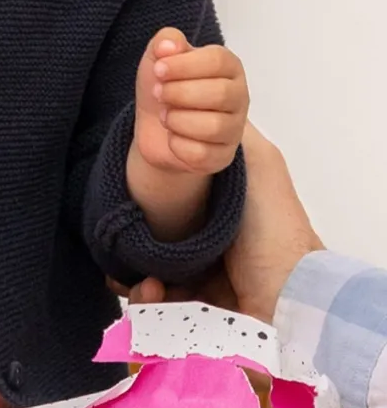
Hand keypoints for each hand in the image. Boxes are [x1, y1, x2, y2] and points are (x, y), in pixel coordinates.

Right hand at [121, 122, 321, 319]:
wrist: (289, 297)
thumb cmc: (274, 229)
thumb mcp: (258, 164)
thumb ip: (229, 134)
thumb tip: (194, 96)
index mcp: (213, 211)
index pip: (164, 197)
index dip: (142, 190)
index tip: (130, 182)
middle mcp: (200, 244)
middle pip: (145, 234)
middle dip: (127, 235)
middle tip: (118, 229)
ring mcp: (192, 278)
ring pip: (139, 268)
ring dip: (133, 271)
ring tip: (142, 272)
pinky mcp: (185, 312)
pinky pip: (147, 303)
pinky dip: (144, 296)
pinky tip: (154, 287)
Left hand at [133, 28, 248, 176]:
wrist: (154, 127)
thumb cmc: (164, 87)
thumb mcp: (158, 58)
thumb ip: (165, 42)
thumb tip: (168, 44)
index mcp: (229, 68)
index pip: (219, 61)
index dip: (184, 65)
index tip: (158, 69)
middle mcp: (239, 98)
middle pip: (221, 94)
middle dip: (179, 93)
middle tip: (158, 94)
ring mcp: (233, 129)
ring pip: (214, 127)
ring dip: (177, 120)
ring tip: (165, 115)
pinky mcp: (221, 156)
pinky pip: (202, 154)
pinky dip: (177, 145)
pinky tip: (172, 137)